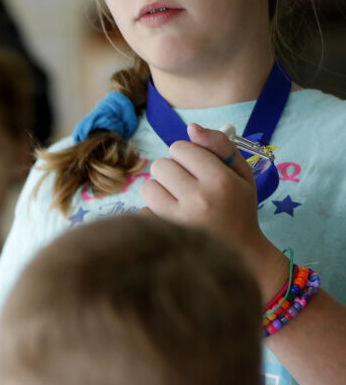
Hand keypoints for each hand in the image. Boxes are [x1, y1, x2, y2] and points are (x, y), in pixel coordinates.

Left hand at [142, 123, 288, 300]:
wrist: (239, 256)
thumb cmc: (238, 210)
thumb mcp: (241, 175)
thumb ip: (221, 146)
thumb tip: (191, 128)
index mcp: (221, 181)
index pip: (181, 148)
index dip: (186, 156)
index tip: (196, 168)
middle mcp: (198, 198)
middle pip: (160, 165)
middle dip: (171, 172)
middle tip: (186, 186)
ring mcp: (177, 219)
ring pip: (148, 186)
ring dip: (159, 190)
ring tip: (176, 201)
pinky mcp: (162, 235)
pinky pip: (143, 210)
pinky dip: (153, 213)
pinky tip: (170, 220)